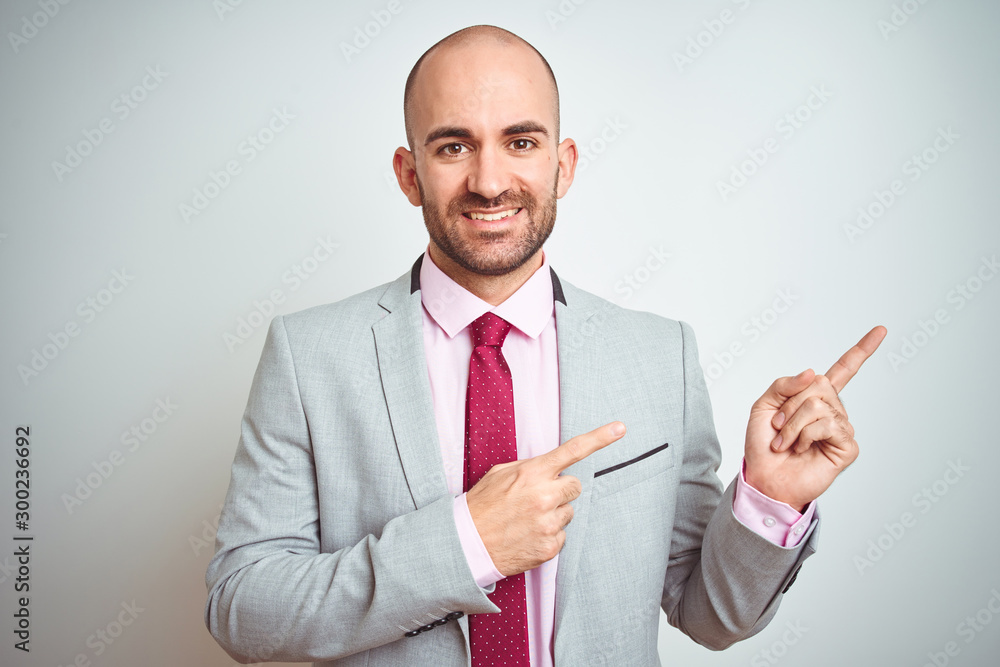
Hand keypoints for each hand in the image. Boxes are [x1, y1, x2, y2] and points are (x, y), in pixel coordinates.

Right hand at [466, 422, 625, 576]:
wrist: (467, 544)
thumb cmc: (482, 506)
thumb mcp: (500, 475)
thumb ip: (529, 468)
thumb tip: (549, 468)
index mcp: (533, 474)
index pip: (572, 451)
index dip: (599, 438)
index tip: (620, 428)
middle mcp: (544, 496)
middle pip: (575, 486)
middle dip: (562, 490)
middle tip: (539, 498)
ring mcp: (549, 523)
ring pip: (569, 512)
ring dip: (554, 514)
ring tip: (527, 519)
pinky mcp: (550, 546)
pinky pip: (562, 536)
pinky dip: (548, 535)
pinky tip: (528, 535)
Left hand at [744, 326, 886, 510]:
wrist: (764, 477)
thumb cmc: (763, 445)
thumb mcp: (763, 406)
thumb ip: (784, 384)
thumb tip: (814, 372)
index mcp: (815, 398)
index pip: (844, 370)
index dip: (862, 350)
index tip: (881, 330)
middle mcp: (833, 410)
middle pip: (820, 385)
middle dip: (790, 404)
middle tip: (779, 426)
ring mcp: (842, 428)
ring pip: (819, 405)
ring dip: (793, 423)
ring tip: (786, 441)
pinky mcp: (846, 446)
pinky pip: (828, 425)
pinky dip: (805, 435)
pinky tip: (801, 449)